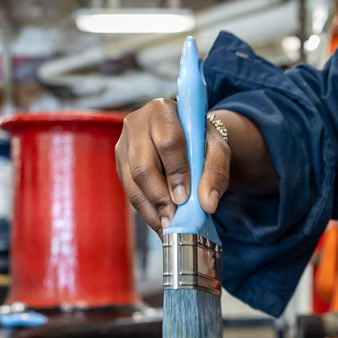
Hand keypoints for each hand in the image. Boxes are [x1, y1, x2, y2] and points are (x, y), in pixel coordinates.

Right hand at [116, 98, 230, 234]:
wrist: (184, 134)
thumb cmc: (200, 139)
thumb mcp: (216, 149)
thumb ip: (216, 173)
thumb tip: (207, 204)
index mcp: (162, 110)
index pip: (168, 142)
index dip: (176, 172)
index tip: (184, 198)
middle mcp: (136, 124)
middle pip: (142, 166)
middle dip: (159, 197)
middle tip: (173, 220)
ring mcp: (123, 145)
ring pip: (132, 183)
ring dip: (150, 209)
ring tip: (168, 227)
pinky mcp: (120, 164)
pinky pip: (130, 191)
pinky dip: (146, 210)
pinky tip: (160, 222)